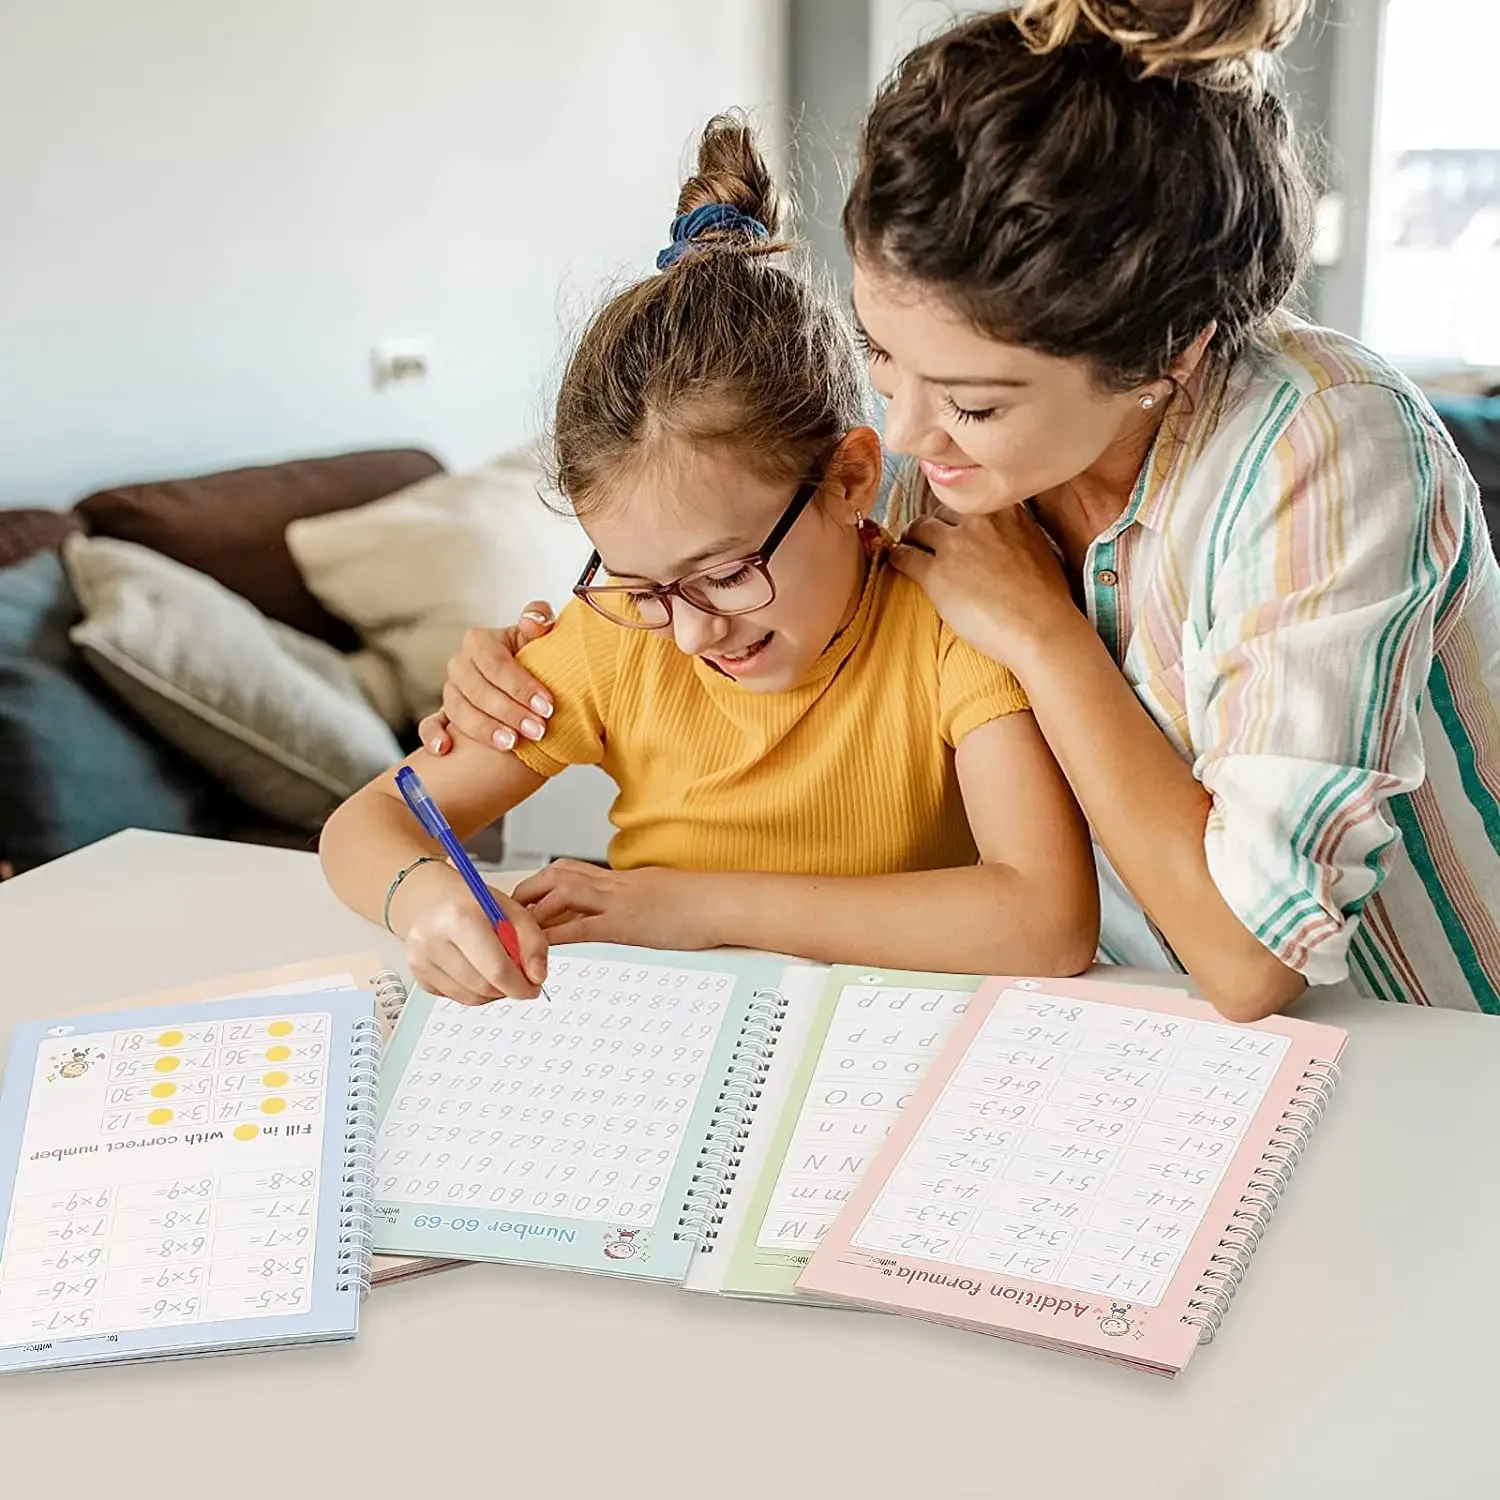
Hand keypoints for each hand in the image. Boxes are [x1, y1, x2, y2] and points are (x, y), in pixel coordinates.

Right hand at [395, 863, 549, 1005]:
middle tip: (518, 977)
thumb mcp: (511, 910)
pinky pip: (456, 998)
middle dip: (508, 988)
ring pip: (471, 997)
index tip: (532, 987)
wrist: (431, 899)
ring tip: (495, 968)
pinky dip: (473, 991)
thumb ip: (532, 942)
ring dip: (492, 992)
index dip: (521, 985)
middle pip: (484, 986)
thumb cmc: (472, 903)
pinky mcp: (418, 975)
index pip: (496, 969)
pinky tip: (475, 969)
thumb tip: (537, 976)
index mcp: (460, 916)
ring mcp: (421, 959)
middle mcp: (434, 939)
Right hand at [417, 601, 557, 754]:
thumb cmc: (535, 656)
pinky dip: (433, 735)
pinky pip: (430, 724)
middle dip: (509, 712)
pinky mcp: (444, 715)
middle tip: (537, 731)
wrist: (527, 678)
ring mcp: (450, 691)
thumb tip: (532, 621)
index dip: (521, 686)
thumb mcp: (541, 635)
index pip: (496, 664)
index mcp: (480, 642)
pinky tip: (444, 749)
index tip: (547, 707)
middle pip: (479, 690)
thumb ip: (540, 619)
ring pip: (459, 710)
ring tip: (511, 744)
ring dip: (484, 728)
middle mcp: (460, 665)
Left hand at [513, 861, 719, 950]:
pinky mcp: (626, 924)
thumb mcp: (660, 896)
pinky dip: (557, 936)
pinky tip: (541, 947)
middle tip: (510, 912)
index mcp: (621, 878)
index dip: (544, 882)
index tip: (528, 898)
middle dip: (529, 891)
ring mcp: (619, 901)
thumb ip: (636, 899)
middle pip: (558, 875)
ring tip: (517, 930)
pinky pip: (582, 927)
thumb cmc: (702, 903)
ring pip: (563, 894)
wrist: (723, 902)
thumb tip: (625, 909)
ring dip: (535, 912)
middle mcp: (615, 884)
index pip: (572, 871)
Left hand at [892, 508, 1081, 671]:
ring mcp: (955, 545)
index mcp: (1007, 510)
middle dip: (936, 525)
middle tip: (930, 538)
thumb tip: (1008, 538)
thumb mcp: (1038, 546)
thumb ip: (1017, 531)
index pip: (971, 497)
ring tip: (910, 546)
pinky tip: (896, 561)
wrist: (1040, 628)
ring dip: (913, 537)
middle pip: (942, 511)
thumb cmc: (1047, 598)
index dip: (959, 514)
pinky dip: (897, 557)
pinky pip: (904, 556)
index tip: (955, 522)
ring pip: (919, 527)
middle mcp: (979, 521)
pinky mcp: (935, 574)